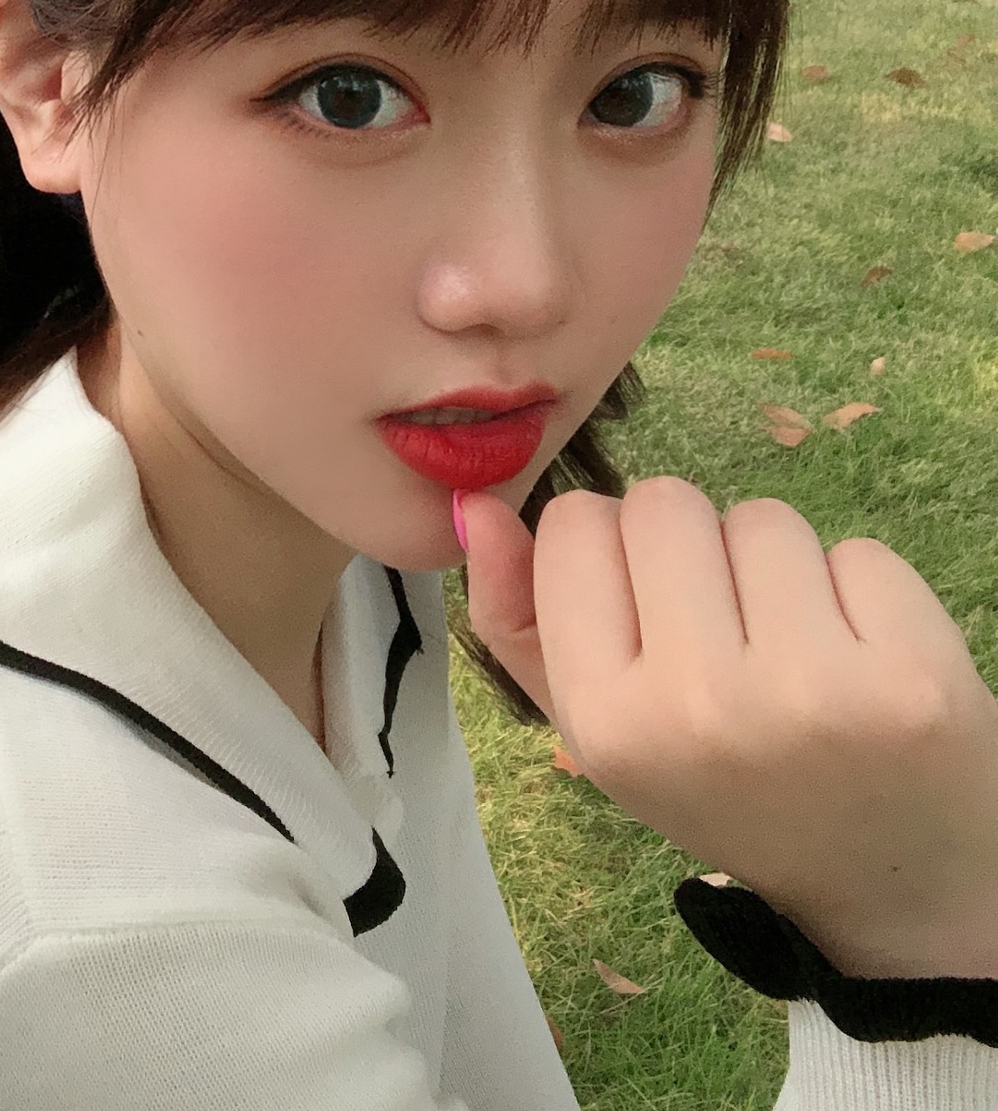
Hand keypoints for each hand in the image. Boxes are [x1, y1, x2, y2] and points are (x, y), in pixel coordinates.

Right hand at [459, 477, 997, 980]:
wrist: (893, 887)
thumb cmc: (724, 786)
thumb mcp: (599, 725)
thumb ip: (516, 617)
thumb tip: (475, 504)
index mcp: (608, 722)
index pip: (575, 524)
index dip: (611, 553)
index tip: (646, 615)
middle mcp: (701, 705)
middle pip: (664, 501)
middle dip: (692, 548)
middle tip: (725, 631)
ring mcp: (814, 689)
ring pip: (761, 517)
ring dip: (774, 566)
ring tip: (793, 647)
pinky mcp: (914, 675)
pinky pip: (857, 551)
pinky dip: (858, 589)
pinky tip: (861, 658)